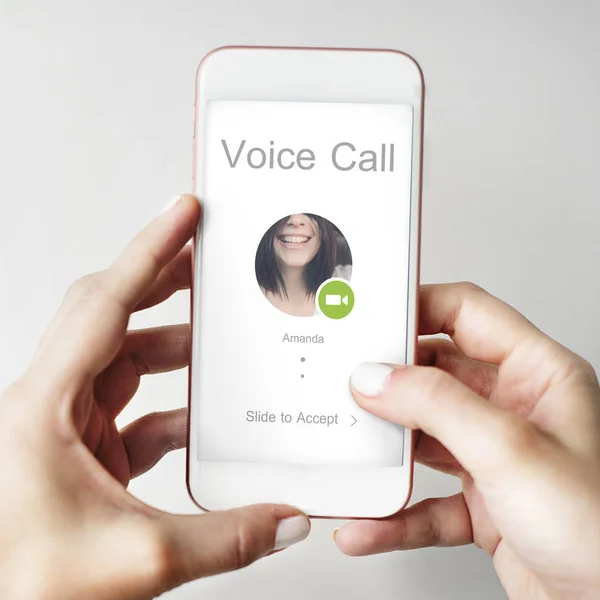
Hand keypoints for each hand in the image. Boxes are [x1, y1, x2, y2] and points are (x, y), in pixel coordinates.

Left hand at [0, 195, 308, 599]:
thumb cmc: (22, 582)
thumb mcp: (135, 561)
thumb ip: (224, 538)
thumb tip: (285, 519)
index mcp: (45, 407)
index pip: (105, 304)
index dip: (149, 251)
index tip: (183, 214)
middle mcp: (52, 403)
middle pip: (114, 315)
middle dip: (165, 281)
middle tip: (208, 256)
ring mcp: (68, 423)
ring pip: (127, 358)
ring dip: (175, 346)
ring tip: (219, 335)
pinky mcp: (85, 447)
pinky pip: (137, 407)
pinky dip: (175, 404)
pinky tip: (208, 414)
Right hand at [335, 283, 599, 599]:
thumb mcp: (511, 452)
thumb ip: (438, 407)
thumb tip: (377, 378)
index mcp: (539, 374)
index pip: (467, 313)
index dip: (419, 307)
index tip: (373, 314)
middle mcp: (515, 410)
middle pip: (436, 373)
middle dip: (390, 382)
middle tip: (347, 381)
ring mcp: (495, 456)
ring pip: (424, 436)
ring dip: (386, 450)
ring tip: (351, 449)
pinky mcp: (481, 503)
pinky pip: (425, 499)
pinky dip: (394, 514)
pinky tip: (368, 523)